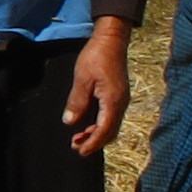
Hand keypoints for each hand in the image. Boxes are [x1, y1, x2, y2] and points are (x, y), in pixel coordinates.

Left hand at [62, 18, 130, 156]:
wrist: (111, 41)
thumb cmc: (96, 56)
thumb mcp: (82, 79)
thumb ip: (77, 101)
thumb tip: (70, 122)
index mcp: (113, 101)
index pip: (104, 130)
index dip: (92, 143)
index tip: (79, 151)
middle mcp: (120, 103)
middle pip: (110, 131)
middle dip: (94, 142)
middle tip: (76, 147)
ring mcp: (121, 100)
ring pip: (111, 125)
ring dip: (96, 134)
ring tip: (78, 138)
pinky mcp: (118, 95)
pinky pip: (111, 117)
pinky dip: (100, 125)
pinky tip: (87, 124)